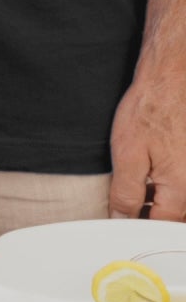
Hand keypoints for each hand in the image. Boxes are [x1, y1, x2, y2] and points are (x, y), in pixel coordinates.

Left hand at [109, 64, 185, 219]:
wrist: (173, 74)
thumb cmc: (152, 107)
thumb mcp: (128, 154)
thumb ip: (126, 193)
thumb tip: (121, 217)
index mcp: (180, 191)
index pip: (157, 227)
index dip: (136, 227)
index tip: (120, 224)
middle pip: (173, 216)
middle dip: (150, 215)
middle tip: (127, 205)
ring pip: (178, 201)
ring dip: (158, 199)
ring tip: (139, 184)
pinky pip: (181, 183)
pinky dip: (166, 184)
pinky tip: (151, 170)